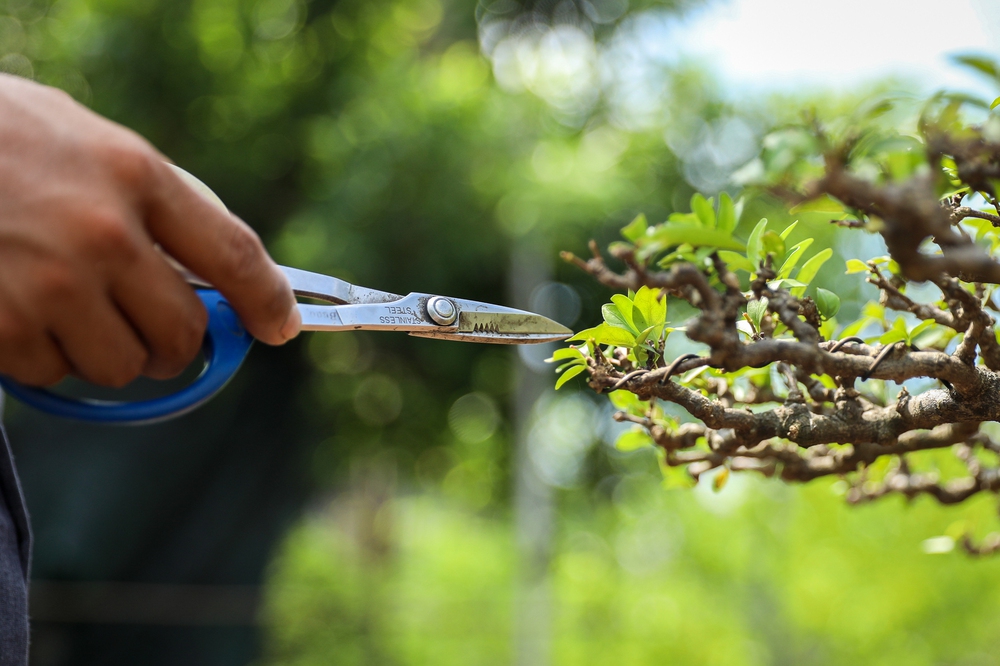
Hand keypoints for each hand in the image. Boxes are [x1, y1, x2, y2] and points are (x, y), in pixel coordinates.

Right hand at [0, 74, 299, 386]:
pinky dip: (44, 355)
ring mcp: (49, 285)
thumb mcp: (94, 145)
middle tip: (155, 331)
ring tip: (67, 306)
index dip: (266, 301)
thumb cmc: (5, 138)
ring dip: (106, 351)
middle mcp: (103, 235)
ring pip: (121, 367)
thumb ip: (159, 204)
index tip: (280, 327)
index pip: (233, 254)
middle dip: (174, 344)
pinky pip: (53, 374)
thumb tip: (219, 271)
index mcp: (136, 176)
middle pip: (182, 334)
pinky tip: (17, 309)